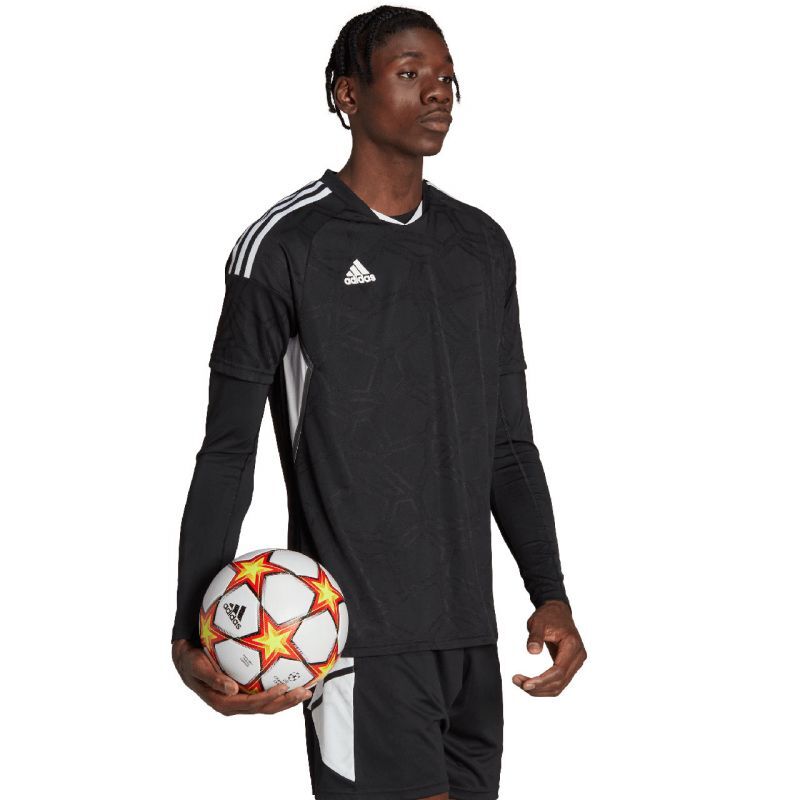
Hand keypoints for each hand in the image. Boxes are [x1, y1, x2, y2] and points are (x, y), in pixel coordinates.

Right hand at [172, 639, 313, 714]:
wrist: (186, 659)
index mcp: (224, 702)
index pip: (251, 704)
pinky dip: (280, 686)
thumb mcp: (197, 667)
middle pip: (265, 707)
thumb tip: (231, 689)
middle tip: (305, 691)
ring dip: (288, 697)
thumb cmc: (191, 661)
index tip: (283, 688)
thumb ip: (213, 678)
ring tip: (307, 688)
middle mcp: (235, 703)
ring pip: (268, 702)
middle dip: (286, 701)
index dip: (268, 699)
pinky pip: (264, 690)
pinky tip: (294, 675)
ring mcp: (241, 698)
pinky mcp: (245, 689)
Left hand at [512, 600, 586, 696]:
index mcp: (572, 645)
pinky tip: (530, 682)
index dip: (542, 680)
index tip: (525, 684)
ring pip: (560, 685)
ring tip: (521, 683)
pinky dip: (544, 685)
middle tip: (518, 682)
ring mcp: (576, 662)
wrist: (558, 611)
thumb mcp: (538, 622)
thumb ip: (535, 636)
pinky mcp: (570, 666)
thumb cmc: (548, 615)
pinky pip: (559, 681)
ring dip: (540, 689)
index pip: (559, 671)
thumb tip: (532, 651)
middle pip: (560, 682)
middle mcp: (578, 656)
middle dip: (539, 687)